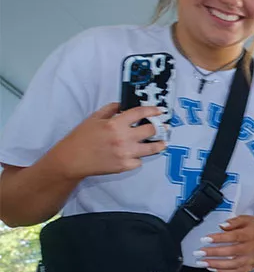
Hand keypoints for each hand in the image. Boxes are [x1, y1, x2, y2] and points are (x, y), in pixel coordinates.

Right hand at [50, 103, 166, 178]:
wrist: (71, 160)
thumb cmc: (81, 138)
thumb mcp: (93, 118)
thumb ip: (110, 109)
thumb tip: (123, 105)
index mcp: (115, 124)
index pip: (140, 113)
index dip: (152, 111)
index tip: (159, 111)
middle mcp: (123, 138)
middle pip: (151, 130)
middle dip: (159, 127)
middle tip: (163, 127)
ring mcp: (125, 153)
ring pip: (152, 148)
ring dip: (159, 144)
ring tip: (162, 142)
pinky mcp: (124, 166)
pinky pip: (140, 161)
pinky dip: (140, 157)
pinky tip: (138, 154)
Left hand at [195, 216, 253, 271]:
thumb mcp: (247, 219)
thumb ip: (234, 221)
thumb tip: (221, 226)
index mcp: (253, 233)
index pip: (233, 236)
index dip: (218, 238)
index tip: (204, 239)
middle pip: (232, 251)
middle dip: (213, 253)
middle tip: (199, 253)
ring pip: (234, 264)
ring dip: (216, 264)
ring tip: (203, 262)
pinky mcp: (252, 266)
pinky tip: (213, 268)